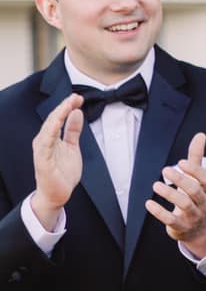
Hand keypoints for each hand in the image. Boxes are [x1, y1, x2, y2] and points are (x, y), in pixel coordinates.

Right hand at [28, 94, 84, 231]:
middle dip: (63, 107)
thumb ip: (73, 130)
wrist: (57, 194)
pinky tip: (56, 125)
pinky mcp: (42, 162)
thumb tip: (77, 112)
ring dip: (57, 117)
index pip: (58, 118)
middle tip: (75, 96)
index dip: (67, 107)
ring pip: (48, 130)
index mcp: (50, 138)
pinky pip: (45, 146)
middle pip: (52, 121)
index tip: (78, 97)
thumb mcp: (72, 147)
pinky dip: (50, 134)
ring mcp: (42, 151)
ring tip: (67, 105)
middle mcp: (44, 142)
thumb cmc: (62, 171)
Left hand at [147, 132, 205, 255]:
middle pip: (195, 191)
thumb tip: (201, 135)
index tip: (181, 162)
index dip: (195, 171)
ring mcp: (194, 216)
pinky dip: (159, 212)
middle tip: (165, 170)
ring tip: (156, 185)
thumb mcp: (198, 179)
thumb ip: (197, 158)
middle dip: (181, 180)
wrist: (197, 229)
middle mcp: (205, 203)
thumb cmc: (195, 198)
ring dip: (169, 194)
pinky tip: (149, 203)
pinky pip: (171, 220)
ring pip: (184, 204)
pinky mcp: (182, 227)